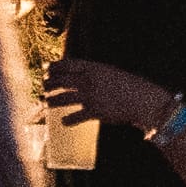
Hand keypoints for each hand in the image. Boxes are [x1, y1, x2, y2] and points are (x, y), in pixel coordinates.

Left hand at [50, 56, 173, 137]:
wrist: (141, 99)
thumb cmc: (126, 85)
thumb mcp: (108, 72)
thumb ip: (92, 73)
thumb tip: (76, 75)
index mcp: (93, 68)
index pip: (66, 65)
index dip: (54, 67)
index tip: (46, 69)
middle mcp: (88, 81)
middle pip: (61, 81)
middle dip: (49, 84)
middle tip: (44, 87)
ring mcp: (90, 96)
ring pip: (64, 98)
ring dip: (53, 101)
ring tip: (47, 103)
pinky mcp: (94, 111)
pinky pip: (75, 116)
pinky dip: (67, 120)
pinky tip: (63, 121)